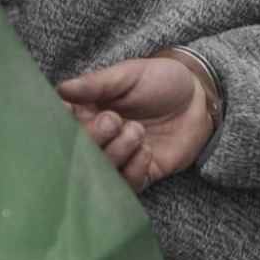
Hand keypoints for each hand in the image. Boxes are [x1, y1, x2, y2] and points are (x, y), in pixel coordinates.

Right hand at [57, 58, 213, 192]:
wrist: (198, 97)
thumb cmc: (160, 80)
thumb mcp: (128, 74)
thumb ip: (96, 83)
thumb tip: (62, 89)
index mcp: (86, 112)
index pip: (61, 125)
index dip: (61, 126)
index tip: (73, 116)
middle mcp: (97, 139)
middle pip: (77, 152)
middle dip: (93, 138)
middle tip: (113, 121)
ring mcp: (117, 158)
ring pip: (100, 171)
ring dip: (116, 152)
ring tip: (136, 130)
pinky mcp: (139, 174)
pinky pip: (127, 185)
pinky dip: (134, 169)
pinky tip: (146, 150)